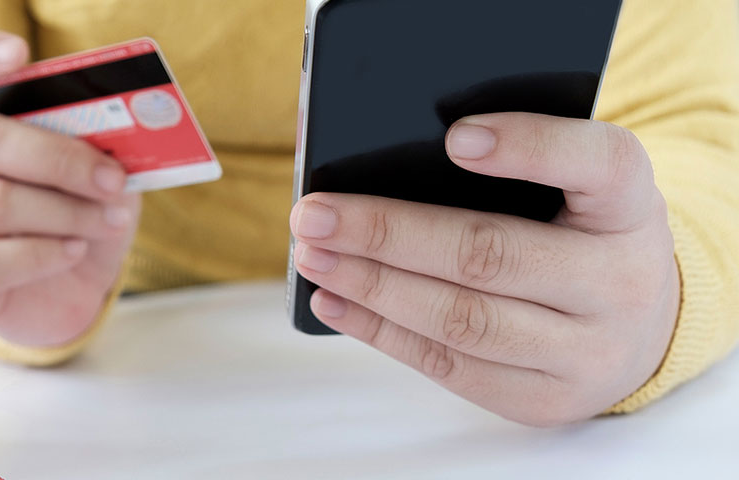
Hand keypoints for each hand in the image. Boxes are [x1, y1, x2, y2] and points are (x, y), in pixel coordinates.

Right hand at [0, 30, 139, 345]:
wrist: (76, 295)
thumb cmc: (82, 222)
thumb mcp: (102, 176)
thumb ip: (101, 148)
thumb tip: (121, 136)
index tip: (17, 54)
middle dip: (60, 158)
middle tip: (113, 181)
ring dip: (68, 213)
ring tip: (109, 222)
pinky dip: (45, 255)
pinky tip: (74, 253)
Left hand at [291, 113, 679, 425]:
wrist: (638, 330)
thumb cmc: (580, 235)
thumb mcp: (575, 187)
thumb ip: (511, 161)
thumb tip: (374, 158)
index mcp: (632, 206)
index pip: (599, 163)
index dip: (529, 146)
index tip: (454, 136)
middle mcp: (621, 281)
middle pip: (491, 254)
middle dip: (387, 232)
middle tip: (312, 212)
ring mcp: (587, 351)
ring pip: (462, 320)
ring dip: (371, 286)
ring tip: (312, 256)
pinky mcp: (544, 399)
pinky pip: (448, 366)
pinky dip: (379, 330)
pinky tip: (333, 300)